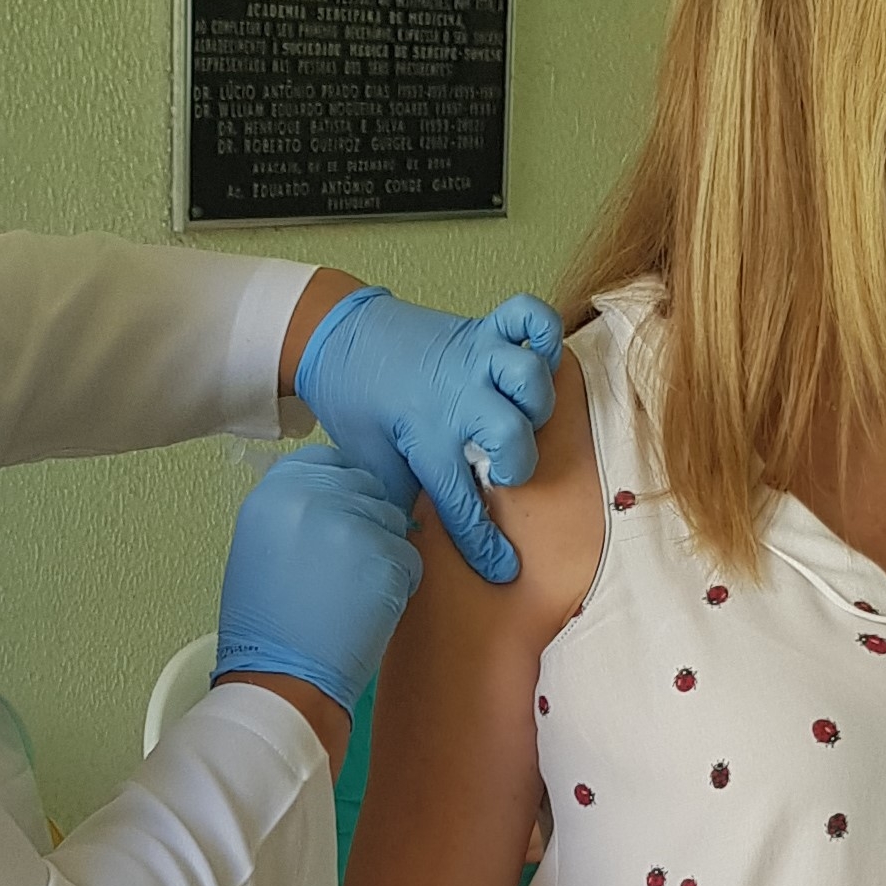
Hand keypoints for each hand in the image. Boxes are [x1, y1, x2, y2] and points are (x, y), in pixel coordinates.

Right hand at [215, 444, 423, 713]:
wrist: (281, 679)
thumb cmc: (268, 626)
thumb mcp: (261, 547)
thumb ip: (295, 510)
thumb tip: (334, 495)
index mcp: (273, 492)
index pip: (329, 461)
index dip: (342, 490)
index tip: (340, 518)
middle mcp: (309, 497)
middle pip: (366, 486)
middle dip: (366, 521)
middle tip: (348, 566)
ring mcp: (349, 524)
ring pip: (393, 520)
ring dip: (384, 552)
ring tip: (353, 590)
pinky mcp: (383, 556)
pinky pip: (410, 557)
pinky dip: (399, 584)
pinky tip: (368, 608)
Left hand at [289, 288, 560, 583]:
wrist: (340, 336)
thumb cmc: (356, 401)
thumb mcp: (367, 460)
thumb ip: (392, 501)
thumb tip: (407, 545)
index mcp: (425, 435)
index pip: (461, 502)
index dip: (484, 544)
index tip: (504, 569)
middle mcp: (456, 395)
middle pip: (511, 434)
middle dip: (517, 464)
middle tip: (499, 470)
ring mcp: (474, 356)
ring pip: (530, 375)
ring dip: (535, 401)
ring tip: (518, 415)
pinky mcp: (483, 328)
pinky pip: (531, 316)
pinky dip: (545, 331)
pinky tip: (538, 355)